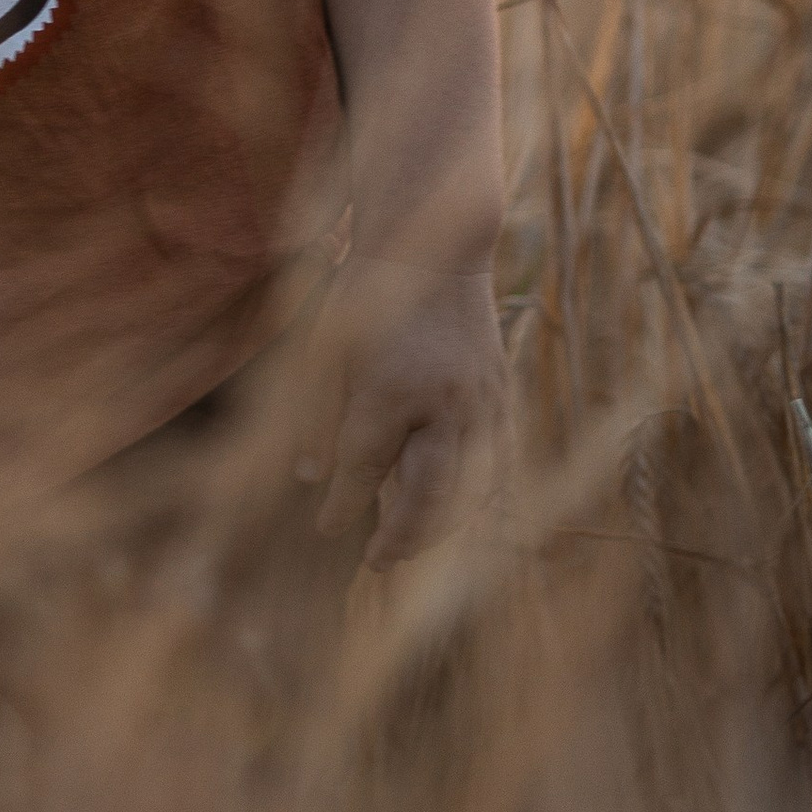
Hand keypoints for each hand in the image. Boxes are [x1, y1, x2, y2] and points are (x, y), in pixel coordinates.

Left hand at [299, 260, 507, 568]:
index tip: (327, 529)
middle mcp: (443, 402)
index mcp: (390, 388)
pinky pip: (496, 462)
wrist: (435, 248)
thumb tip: (309, 479)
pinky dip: (477, 495)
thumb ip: (317, 417)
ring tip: (412, 545)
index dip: (344, 507)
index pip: (364, 469)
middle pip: (428, 494)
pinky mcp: (501, 396)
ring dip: (442, 525)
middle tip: (378, 562)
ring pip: (470, 487)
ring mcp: (480, 401)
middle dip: (402, 536)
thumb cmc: (367, 295)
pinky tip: (454, 511)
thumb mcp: (326, 350)